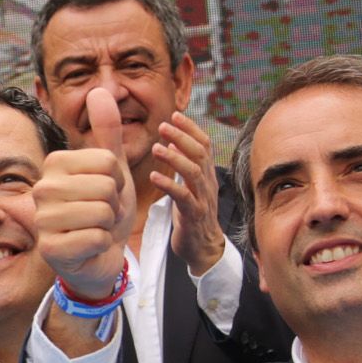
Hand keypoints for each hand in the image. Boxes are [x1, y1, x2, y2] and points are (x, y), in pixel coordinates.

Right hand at [33, 89, 140, 301]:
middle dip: (114, 204)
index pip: (106, 162)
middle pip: (105, 186)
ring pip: (101, 212)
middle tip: (102, 214)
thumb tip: (99, 90)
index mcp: (54, 164)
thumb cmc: (104, 210)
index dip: (117, 180)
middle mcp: (42, 188)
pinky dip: (102, 244)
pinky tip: (90, 246)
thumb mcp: (111, 168)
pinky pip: (95, 238)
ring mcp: (43, 220)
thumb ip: (107, 131)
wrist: (100, 254)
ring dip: (108, 225)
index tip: (106, 192)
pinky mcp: (50, 248)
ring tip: (96, 228)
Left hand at [150, 110, 227, 274]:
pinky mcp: (193, 216)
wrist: (203, 248)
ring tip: (156, 148)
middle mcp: (208, 184)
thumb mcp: (189, 187)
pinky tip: (154, 176)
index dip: (191, 128)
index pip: (204, 144)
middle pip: (200, 154)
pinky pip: (183, 198)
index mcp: (207, 174)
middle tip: (163, 125)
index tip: (175, 114)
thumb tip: (172, 143)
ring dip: (175, 158)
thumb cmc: (192, 215)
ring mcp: (202, 200)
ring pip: (194, 173)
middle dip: (182, 137)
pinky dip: (169, 185)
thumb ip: (183, 165)